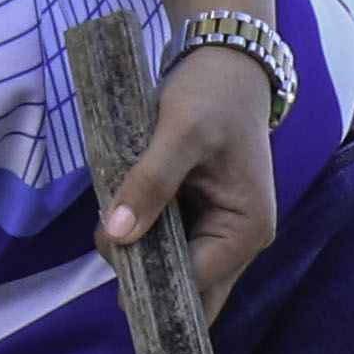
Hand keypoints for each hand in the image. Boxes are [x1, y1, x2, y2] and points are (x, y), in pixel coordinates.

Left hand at [96, 30, 283, 310]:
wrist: (225, 61)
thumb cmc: (213, 95)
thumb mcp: (181, 133)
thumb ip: (150, 182)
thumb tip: (118, 235)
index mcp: (246, 231)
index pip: (196, 284)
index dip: (153, 281)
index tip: (112, 256)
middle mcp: (237, 243)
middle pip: (189, 292)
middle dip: (145, 281)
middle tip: (107, 248)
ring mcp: (218, 233)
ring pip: (172, 271)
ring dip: (137, 255)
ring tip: (111, 218)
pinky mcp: (198, 220)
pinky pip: (165, 246)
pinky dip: (140, 236)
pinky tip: (120, 213)